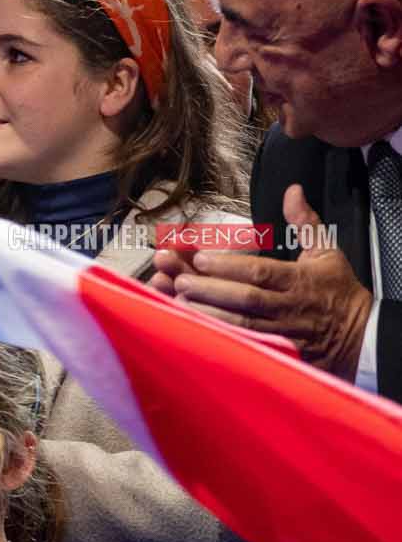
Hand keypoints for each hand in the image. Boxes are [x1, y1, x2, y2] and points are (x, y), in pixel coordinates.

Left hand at [163, 186, 369, 376]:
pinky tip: (198, 328)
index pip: (260, 271)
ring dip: (208, 313)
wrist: (363, 334)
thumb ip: (304, 221)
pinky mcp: (280, 351)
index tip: (200, 257)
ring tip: (179, 301)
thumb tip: (292, 191)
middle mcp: (289, 306)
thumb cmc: (338, 290)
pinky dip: (222, 336)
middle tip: (179, 280)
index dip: (229, 266)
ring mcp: (284, 331)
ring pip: (242, 324)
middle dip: (210, 289)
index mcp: (299, 279)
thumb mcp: (326, 251)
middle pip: (246, 298)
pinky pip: (248, 344)